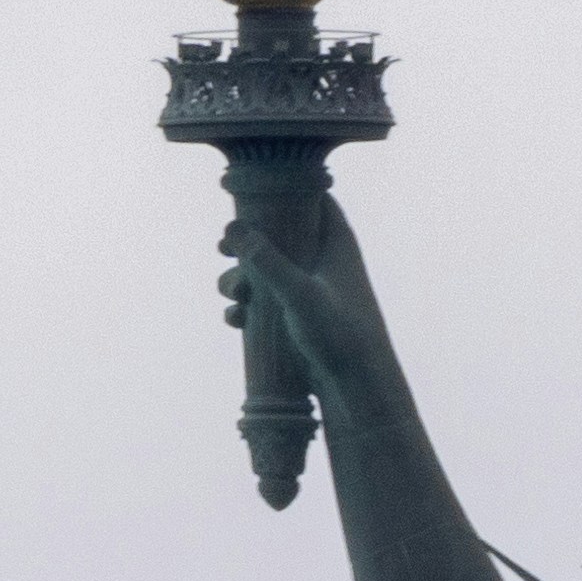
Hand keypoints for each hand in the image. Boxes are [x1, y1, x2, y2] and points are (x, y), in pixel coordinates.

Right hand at [213, 179, 383, 405]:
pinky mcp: (298, 318)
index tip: (247, 197)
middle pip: (278, 234)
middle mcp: (323, 261)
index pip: (311, 198)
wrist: (358, 388)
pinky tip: (235, 320)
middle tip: (223, 249)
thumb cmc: (341, 334)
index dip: (280, 193)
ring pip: (266, 271)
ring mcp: (310, 290)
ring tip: (233, 296)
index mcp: (336, 241)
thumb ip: (267, 261)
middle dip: (246, 244)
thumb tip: (232, 229)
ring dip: (240, 280)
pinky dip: (247, 308)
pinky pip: (265, 303)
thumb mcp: (300, 293)